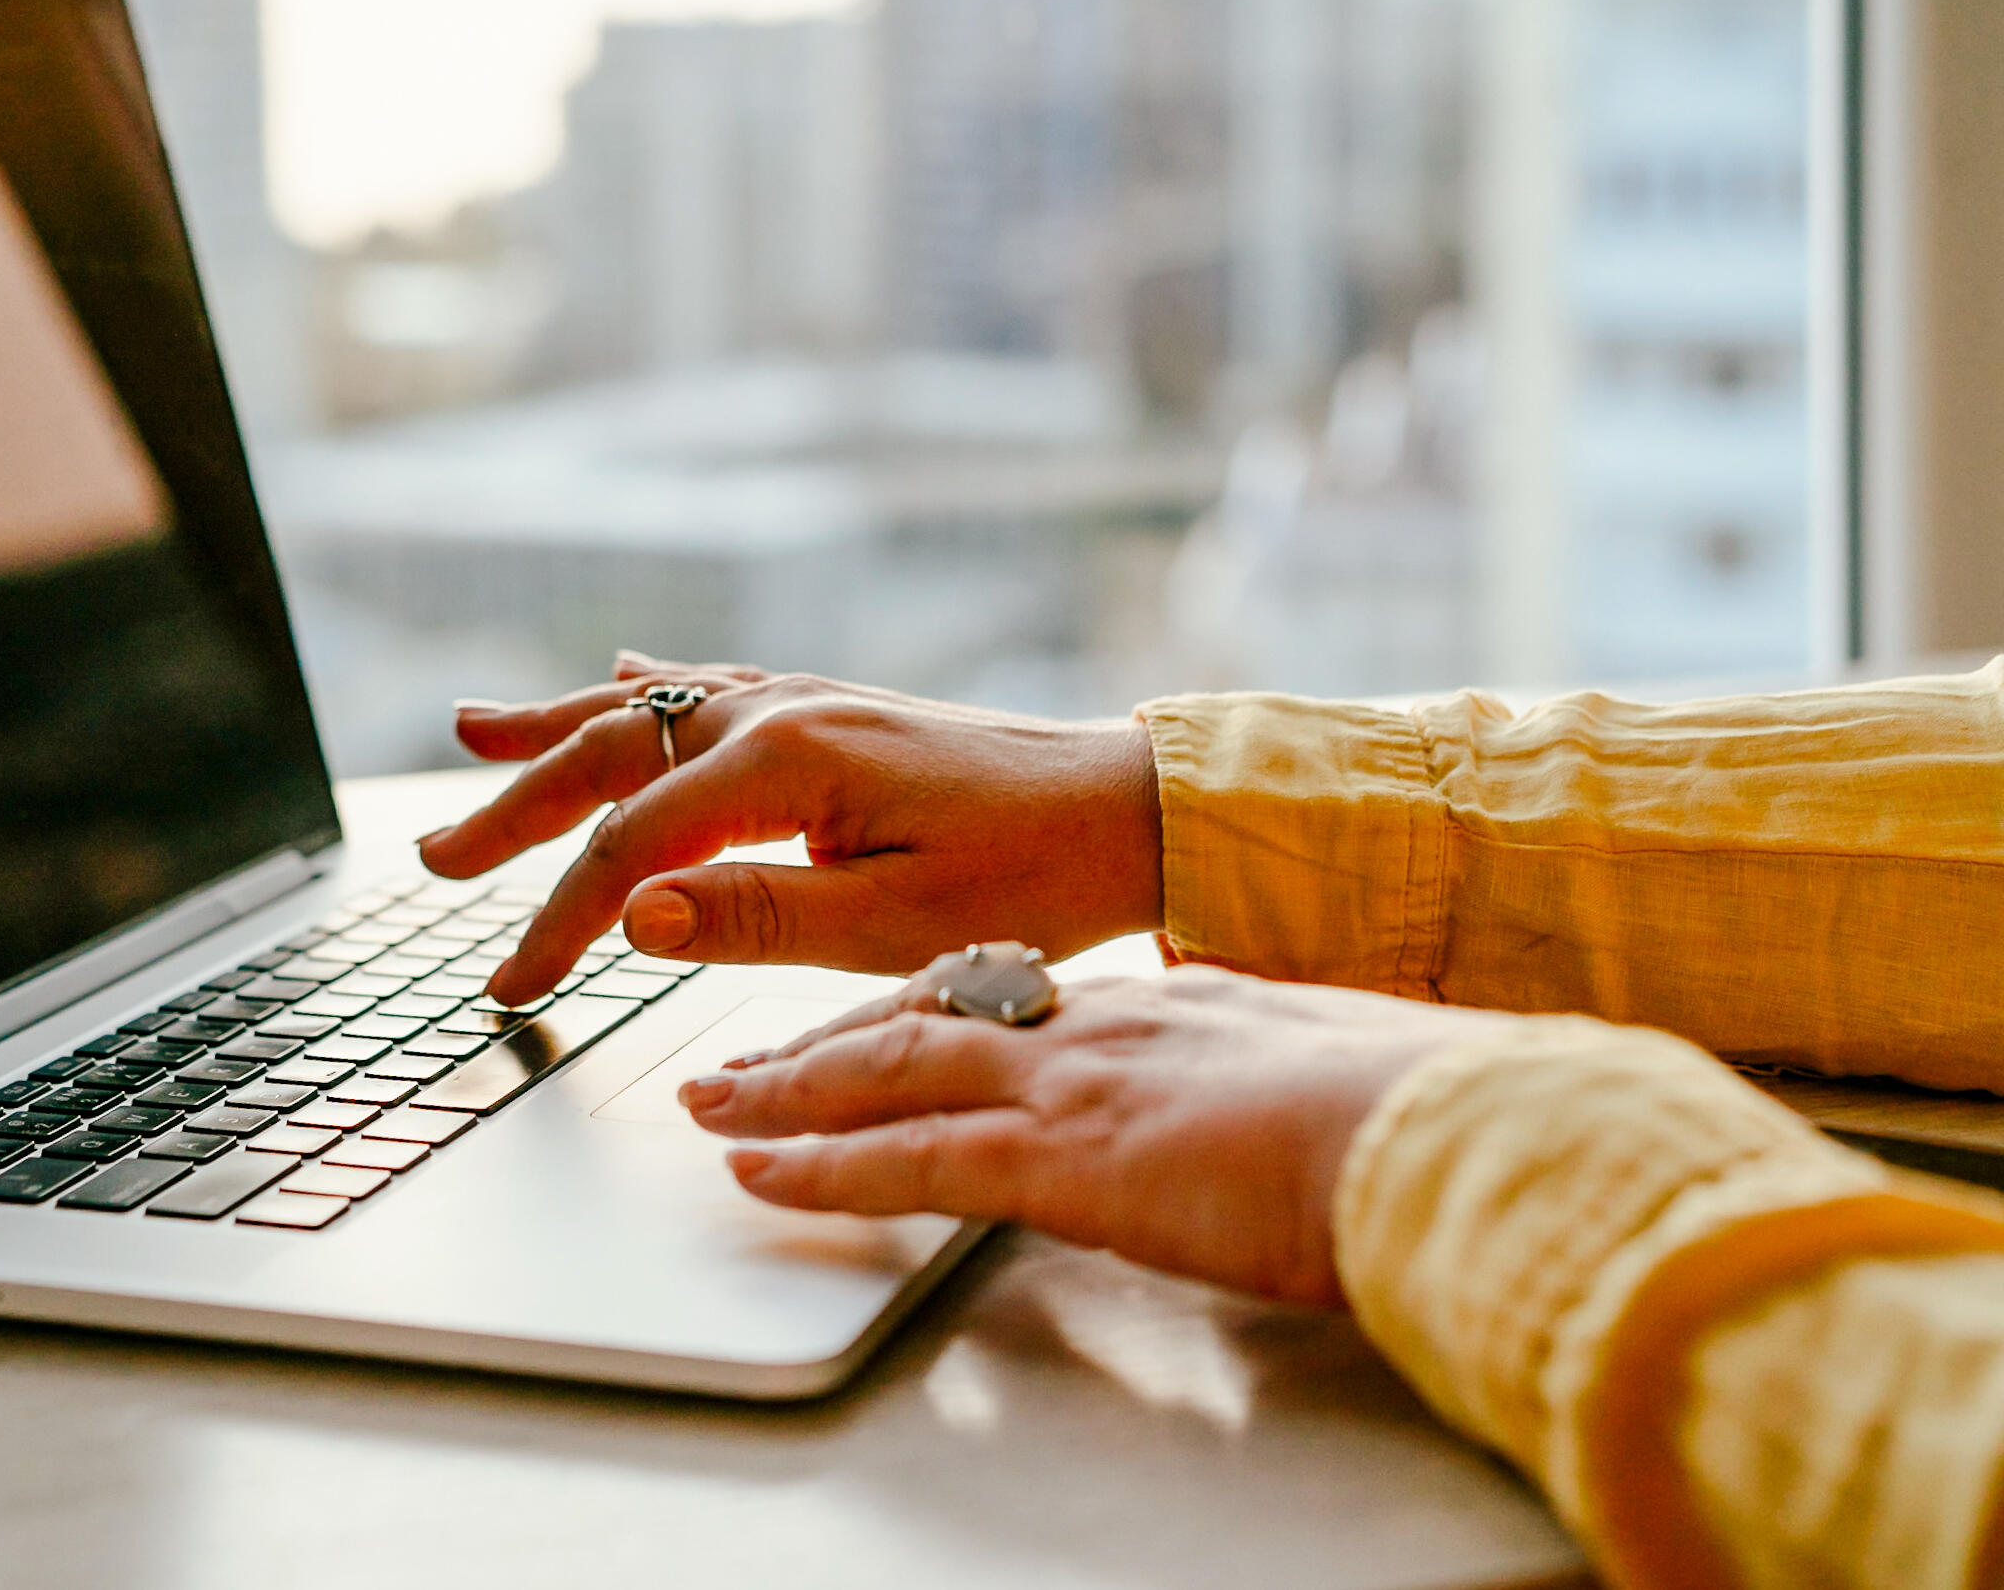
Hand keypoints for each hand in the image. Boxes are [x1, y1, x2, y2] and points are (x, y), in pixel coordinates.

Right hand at [418, 653, 1161, 1004]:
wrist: (1129, 810)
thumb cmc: (1031, 879)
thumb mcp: (894, 925)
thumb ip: (756, 918)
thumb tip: (634, 915)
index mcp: (787, 764)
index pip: (632, 848)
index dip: (558, 919)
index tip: (513, 986)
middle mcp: (782, 713)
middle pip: (611, 756)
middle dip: (516, 808)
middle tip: (436, 861)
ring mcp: (804, 702)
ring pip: (646, 707)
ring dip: (554, 731)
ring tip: (471, 730)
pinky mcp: (830, 712)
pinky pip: (706, 687)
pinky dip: (642, 689)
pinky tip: (610, 675)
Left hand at [681, 964, 1496, 1307]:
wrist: (1459, 1130)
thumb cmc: (1419, 1115)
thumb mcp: (1322, 1077)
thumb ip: (1257, 1082)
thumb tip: (1257, 1110)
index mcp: (1161, 1008)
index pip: (1004, 1000)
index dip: (916, 1012)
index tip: (860, 1025)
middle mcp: (1098, 1028)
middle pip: (922, 1016)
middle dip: (822, 1042)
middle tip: (745, 1058)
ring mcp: (1075, 1085)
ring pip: (889, 1072)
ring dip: (787, 1092)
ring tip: (714, 1106)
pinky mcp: (1067, 1160)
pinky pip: (910, 1161)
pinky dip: (821, 1167)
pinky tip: (760, 1174)